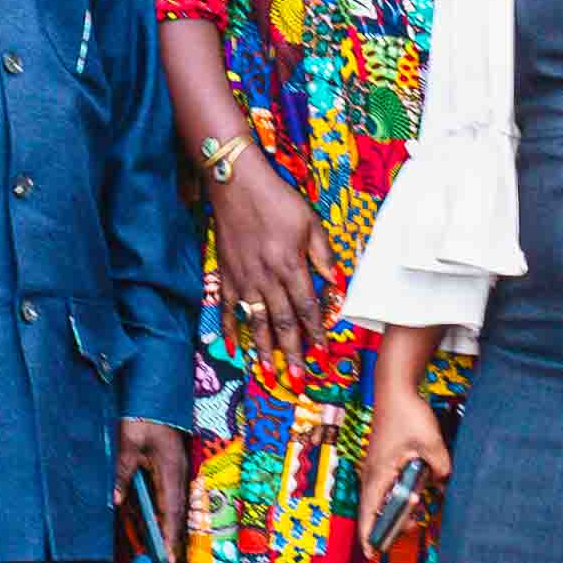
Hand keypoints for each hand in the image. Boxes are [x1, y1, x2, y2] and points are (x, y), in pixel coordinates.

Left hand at [118, 419, 193, 562]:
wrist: (154, 398)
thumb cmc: (142, 419)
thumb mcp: (127, 446)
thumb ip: (122, 474)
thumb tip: (116, 502)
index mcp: (170, 470)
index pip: (171, 510)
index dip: (170, 535)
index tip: (168, 557)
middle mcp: (179, 474)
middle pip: (177, 513)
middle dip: (172, 538)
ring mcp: (177, 471)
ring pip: (175, 506)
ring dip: (169, 528)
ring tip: (164, 552)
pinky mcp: (172, 469)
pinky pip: (170, 497)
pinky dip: (164, 514)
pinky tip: (156, 525)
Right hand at [204, 151, 329, 365]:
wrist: (234, 183)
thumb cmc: (277, 199)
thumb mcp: (309, 222)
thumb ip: (322, 255)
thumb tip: (337, 283)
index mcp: (290, 265)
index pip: (306, 308)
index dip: (315, 333)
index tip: (322, 354)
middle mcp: (266, 277)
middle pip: (282, 322)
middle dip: (292, 353)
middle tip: (298, 379)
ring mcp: (243, 278)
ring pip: (255, 322)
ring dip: (264, 350)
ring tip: (270, 373)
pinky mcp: (225, 274)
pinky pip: (227, 308)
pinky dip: (230, 330)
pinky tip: (235, 349)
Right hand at [358, 389, 450, 534]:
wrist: (396, 388)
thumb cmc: (407, 414)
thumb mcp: (431, 443)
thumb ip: (440, 468)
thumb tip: (445, 484)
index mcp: (379, 474)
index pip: (369, 512)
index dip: (370, 534)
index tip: (373, 554)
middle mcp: (373, 473)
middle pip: (376, 509)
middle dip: (392, 522)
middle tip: (414, 523)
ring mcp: (376, 466)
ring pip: (383, 497)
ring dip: (399, 505)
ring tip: (419, 503)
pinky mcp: (383, 459)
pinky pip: (388, 484)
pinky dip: (399, 492)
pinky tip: (417, 487)